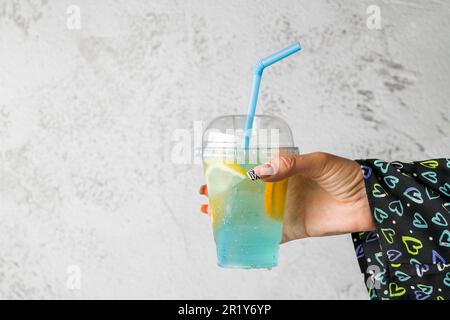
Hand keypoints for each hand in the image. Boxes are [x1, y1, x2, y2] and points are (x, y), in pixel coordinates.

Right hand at [199, 152, 374, 242]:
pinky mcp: (292, 229)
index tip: (213, 170)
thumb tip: (260, 171)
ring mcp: (284, 210)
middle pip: (247, 192)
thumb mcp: (318, 162)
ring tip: (210, 213)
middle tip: (205, 194)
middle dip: (225, 193)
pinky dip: (251, 236)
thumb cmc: (346, 175)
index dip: (232, 169)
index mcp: (284, 170)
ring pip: (252, 213)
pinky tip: (234, 235)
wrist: (369, 202)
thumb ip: (290, 165)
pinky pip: (268, 234)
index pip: (253, 168)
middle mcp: (280, 190)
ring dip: (232, 214)